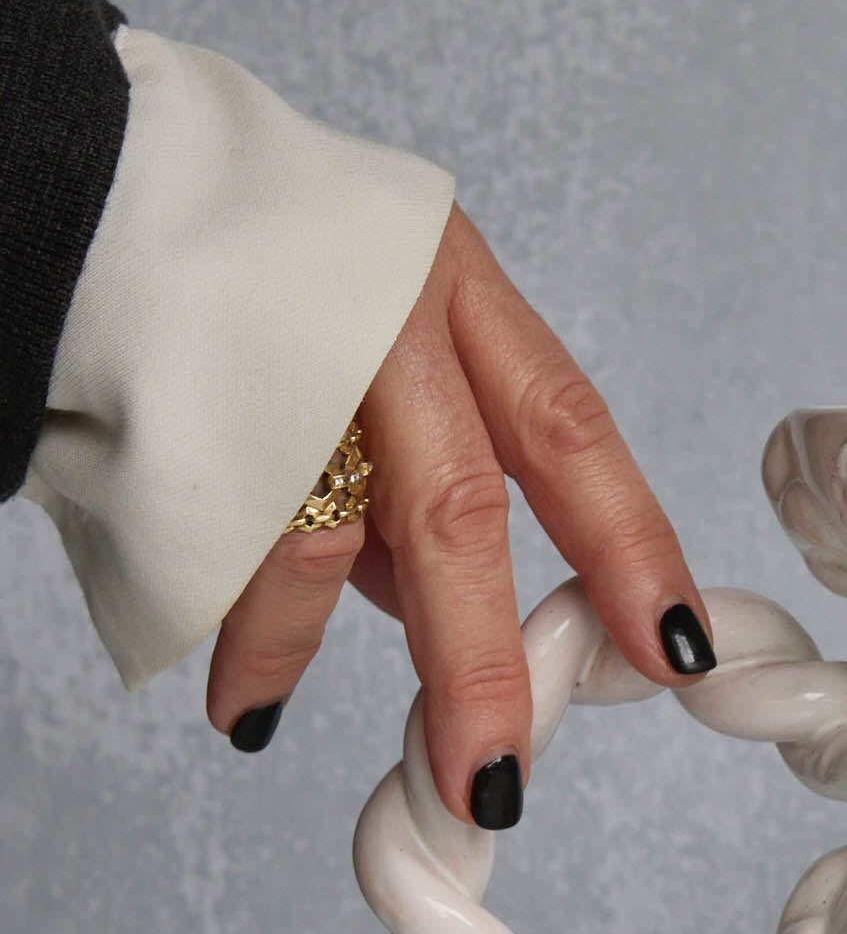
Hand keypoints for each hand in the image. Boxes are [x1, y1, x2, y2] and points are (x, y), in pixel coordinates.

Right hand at [202, 205, 714, 826]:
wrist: (82, 157)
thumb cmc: (262, 268)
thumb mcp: (381, 329)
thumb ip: (422, 467)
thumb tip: (442, 614)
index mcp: (451, 287)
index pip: (569, 428)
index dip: (629, 547)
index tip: (677, 649)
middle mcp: (378, 311)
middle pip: (455, 506)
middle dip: (483, 659)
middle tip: (499, 776)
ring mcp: (279, 350)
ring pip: (331, 535)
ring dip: (340, 657)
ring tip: (370, 750)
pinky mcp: (182, 392)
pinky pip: (229, 542)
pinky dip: (250, 633)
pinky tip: (250, 704)